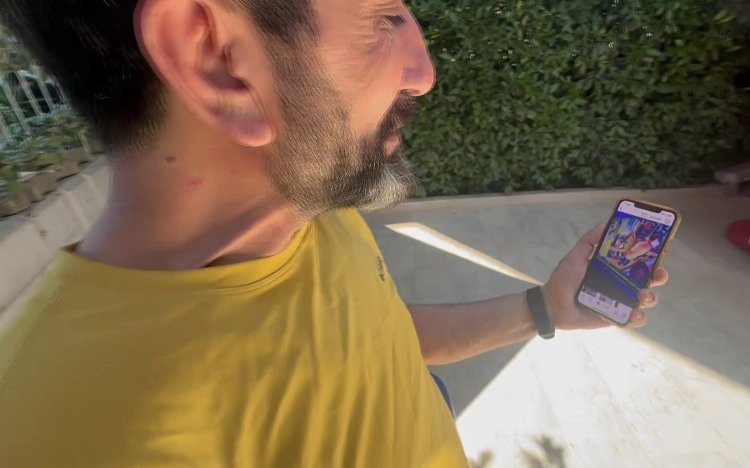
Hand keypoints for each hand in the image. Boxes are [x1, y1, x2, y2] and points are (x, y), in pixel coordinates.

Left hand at [542, 224, 668, 329]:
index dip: (652, 259)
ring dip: (650, 298)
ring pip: (645, 301)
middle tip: (658, 276)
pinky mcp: (616, 318)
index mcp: (614, 269)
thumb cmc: (564, 280)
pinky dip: (638, 318)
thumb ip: (589, 241)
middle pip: (649, 281)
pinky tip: (633, 314)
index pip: (639, 262)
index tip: (658, 255)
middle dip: (659, 277)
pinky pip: (633, 320)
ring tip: (642, 296)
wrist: (552, 305)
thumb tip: (605, 223)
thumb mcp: (576, 256)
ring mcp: (620, 302)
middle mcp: (621, 285)